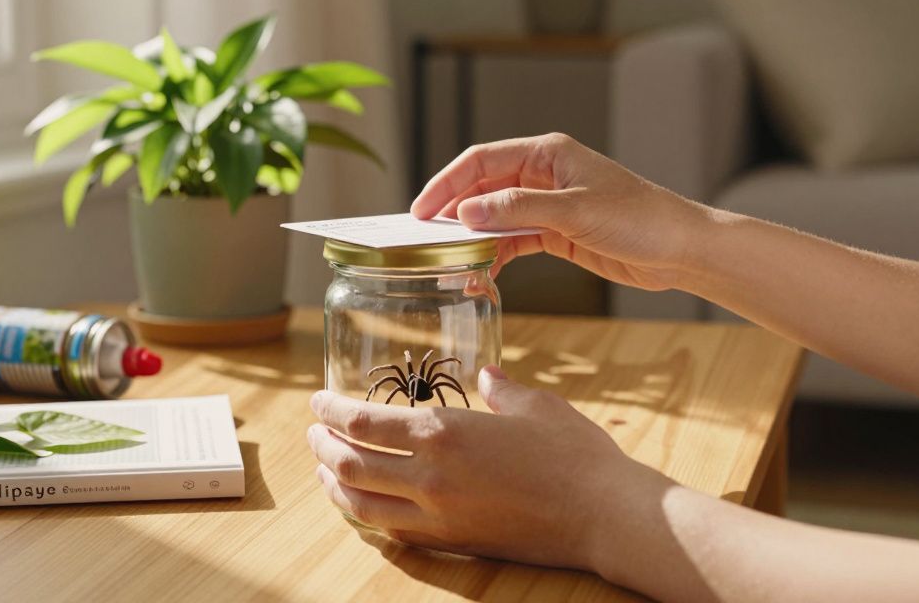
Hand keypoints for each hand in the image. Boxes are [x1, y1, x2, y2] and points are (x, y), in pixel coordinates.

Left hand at [306, 365, 672, 574]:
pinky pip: (391, 530)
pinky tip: (365, 502)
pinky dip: (366, 514)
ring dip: (334, 484)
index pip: (362, 422)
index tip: (318, 401)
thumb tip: (488, 376)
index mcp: (444, 432)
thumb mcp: (536, 406)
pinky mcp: (452, 542)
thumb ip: (502, 388)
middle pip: (349, 464)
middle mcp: (430, 477)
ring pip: (361, 504)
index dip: (330, 411)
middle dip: (321, 446)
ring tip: (326, 467)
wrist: (604, 515)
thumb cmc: (575, 454)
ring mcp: (438, 515)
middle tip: (314, 432)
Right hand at [411, 133, 709, 289]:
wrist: (680, 250)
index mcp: (547, 153)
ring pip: (495, 215)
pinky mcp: (557, 233)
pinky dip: (496, 252)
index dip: (447, 183)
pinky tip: (481, 270)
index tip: (421, 210)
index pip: (481, 160)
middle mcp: (544, 175)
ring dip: (472, 235)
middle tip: (423, 237)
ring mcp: (549, 204)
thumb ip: (518, 208)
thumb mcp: (574, 211)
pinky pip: (514, 239)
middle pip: (483, 187)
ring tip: (448, 257)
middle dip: (453, 210)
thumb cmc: (640, 218)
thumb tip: (467, 211)